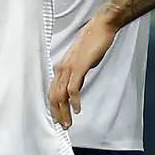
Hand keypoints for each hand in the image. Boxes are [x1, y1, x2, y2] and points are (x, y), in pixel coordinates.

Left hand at [48, 13, 116, 127]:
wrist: (101, 27)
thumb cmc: (94, 43)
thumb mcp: (83, 62)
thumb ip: (78, 74)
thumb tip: (77, 87)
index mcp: (62, 67)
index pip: (53, 91)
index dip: (54, 107)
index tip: (58, 118)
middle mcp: (62, 68)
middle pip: (53, 96)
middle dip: (57, 113)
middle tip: (63, 126)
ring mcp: (69, 68)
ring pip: (61, 95)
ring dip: (64, 111)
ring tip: (68, 123)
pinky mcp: (79, 67)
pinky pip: (73, 88)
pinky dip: (74, 101)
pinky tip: (77, 109)